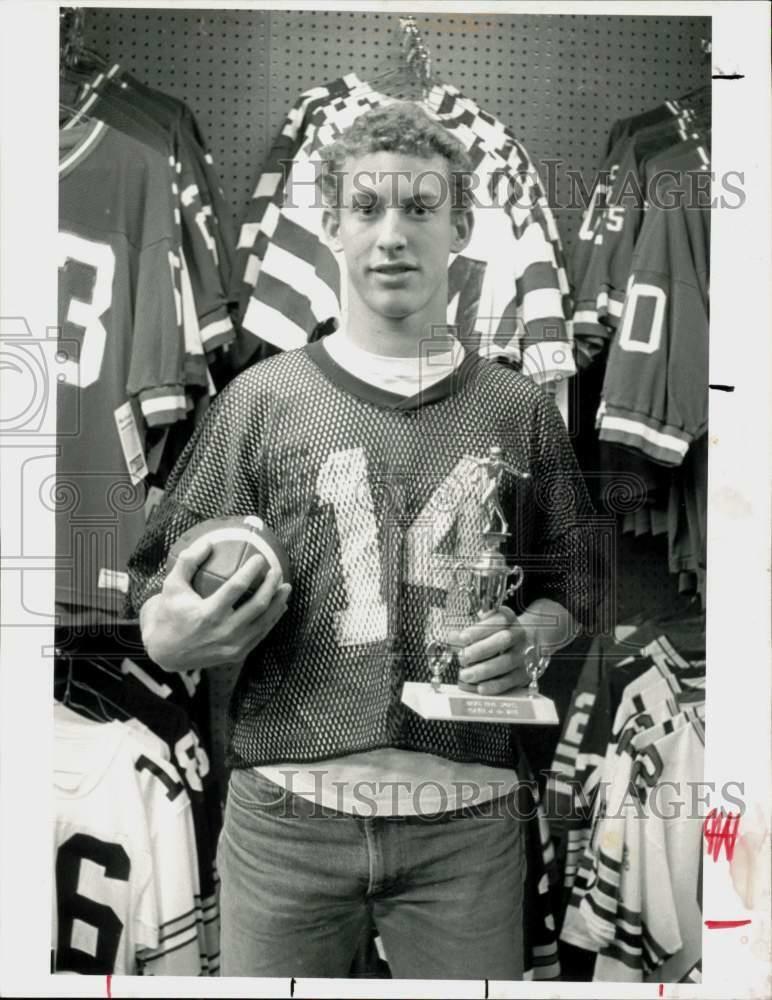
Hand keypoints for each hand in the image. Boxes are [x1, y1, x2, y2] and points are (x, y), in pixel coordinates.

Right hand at [140, 536, 291, 672]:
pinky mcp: (237, 654)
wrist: (166, 653)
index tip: (260, 558)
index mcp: (207, 614)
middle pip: (258, 605)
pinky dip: (273, 619)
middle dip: (271, 585)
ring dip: (278, 603)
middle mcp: (223, 631)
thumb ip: (188, 561)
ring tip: (285, 586)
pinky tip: (280, 606)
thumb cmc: (170, 614)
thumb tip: (209, 541)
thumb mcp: (172, 586)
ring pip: (264, 622)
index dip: (251, 571)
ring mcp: (233, 645)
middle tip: (277, 570)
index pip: (236, 588)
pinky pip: (261, 634)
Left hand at [447, 606, 534, 695]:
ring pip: (506, 662)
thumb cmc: (498, 634)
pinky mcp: (524, 673)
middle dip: (481, 649)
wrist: (526, 643)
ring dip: (483, 670)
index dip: (479, 629)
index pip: (497, 620)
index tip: (462, 637)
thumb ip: (469, 631)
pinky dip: (494, 685)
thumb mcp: (486, 625)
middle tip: (463, 657)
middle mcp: (518, 635)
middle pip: (503, 640)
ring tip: (465, 674)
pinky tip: (480, 687)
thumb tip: (453, 638)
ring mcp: (523, 654)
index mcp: (508, 619)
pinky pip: (510, 680)